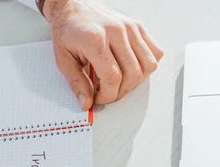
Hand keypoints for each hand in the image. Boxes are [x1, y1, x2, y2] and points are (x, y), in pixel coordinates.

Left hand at [44, 0, 163, 108]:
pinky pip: (156, 51)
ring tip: (120, 81)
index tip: (100, 98)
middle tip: (108, 92)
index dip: (108, 95)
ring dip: (136, 81)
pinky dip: (147, 65)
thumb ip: (77, 83)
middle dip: (121, 91)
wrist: (72, 5)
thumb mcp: (63, 59)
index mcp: (95, 39)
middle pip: (133, 74)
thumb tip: (87, 103)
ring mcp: (130, 28)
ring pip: (148, 65)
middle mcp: (116, 31)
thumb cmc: (67, 30)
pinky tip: (131, 67)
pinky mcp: (138, 26)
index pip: (112, 77)